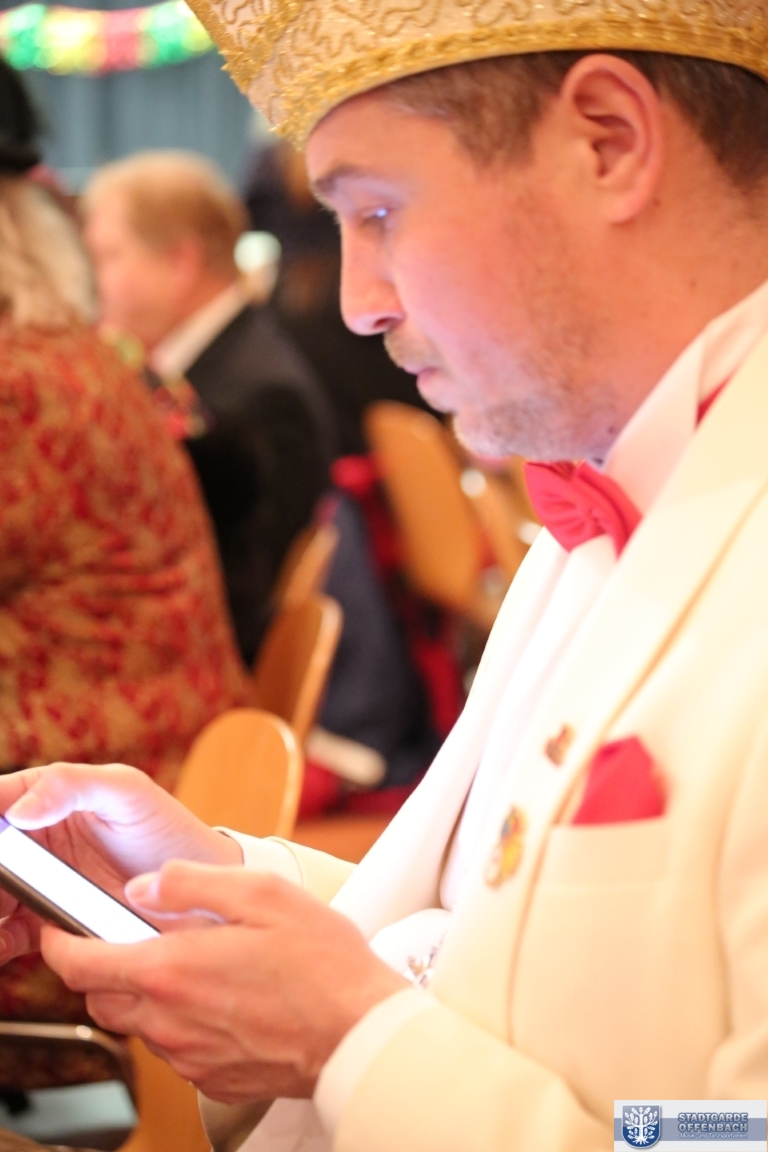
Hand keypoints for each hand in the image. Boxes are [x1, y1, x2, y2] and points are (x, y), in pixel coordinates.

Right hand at [0, 763, 242, 959]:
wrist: (199, 889)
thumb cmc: (165, 827)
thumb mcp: (126, 791)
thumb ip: (71, 786)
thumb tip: (18, 810)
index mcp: (48, 798)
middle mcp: (36, 842)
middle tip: (3, 889)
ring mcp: (40, 885)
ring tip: (1, 920)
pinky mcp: (49, 923)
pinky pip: (9, 935)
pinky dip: (0, 943)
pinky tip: (4, 945)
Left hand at [42, 861, 406, 1101]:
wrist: (359, 1033)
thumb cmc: (321, 963)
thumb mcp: (261, 894)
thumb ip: (192, 883)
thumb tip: (142, 886)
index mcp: (172, 970)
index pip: (80, 964)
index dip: (59, 944)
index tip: (59, 929)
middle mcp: (169, 1020)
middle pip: (101, 997)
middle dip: (103, 966)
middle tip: (137, 938)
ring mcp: (188, 1056)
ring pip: (138, 1023)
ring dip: (146, 993)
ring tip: (194, 964)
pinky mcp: (210, 1078)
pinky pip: (173, 1047)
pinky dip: (179, 1020)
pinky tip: (221, 998)